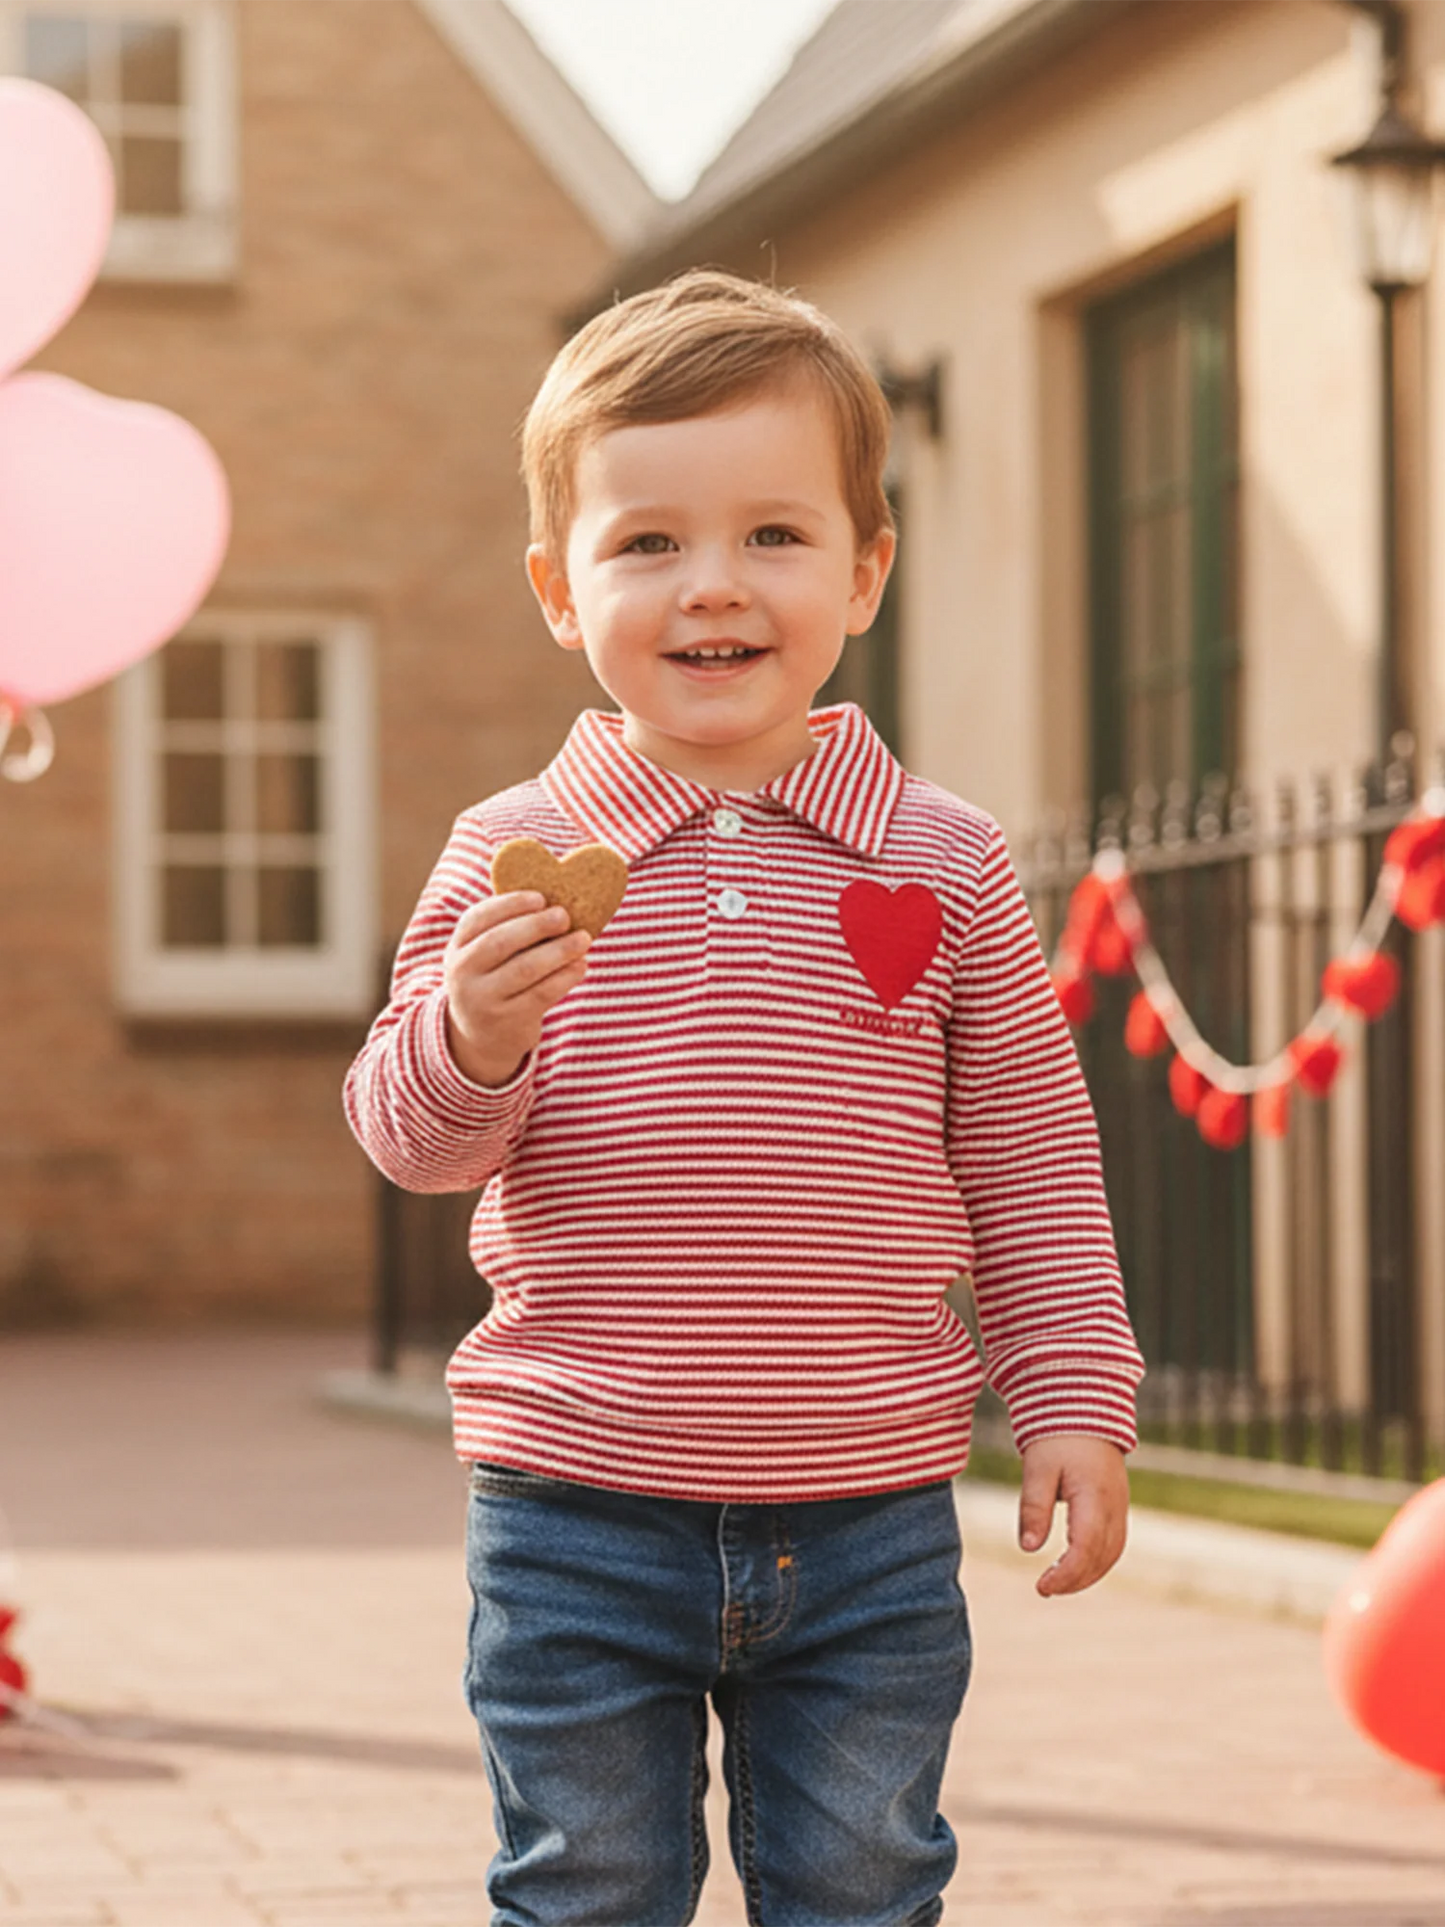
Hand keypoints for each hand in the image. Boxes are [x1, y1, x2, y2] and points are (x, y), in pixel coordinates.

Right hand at [443, 890, 591, 1086]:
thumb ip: (508, 929)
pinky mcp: (508, 1021)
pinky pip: (542, 993)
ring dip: (559, 950)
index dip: (510, 904)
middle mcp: (463, 973)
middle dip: (536, 925)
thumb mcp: (485, 956)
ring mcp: (483, 1000)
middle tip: (565, 915)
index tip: (540, 897)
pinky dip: (566, 976)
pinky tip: (581, 965)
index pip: (477, 918)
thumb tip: (557, 900)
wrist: (482, 1037)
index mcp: (457, 947)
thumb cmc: (494, 979)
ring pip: (525, 968)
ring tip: (583, 939)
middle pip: (500, 941)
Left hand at [1017, 1434, 1128, 1596]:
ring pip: (1112, 1553)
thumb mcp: (1038, 1468)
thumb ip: (1034, 1508)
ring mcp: (1120, 1506)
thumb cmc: (1057, 1436)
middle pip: (1102, 1557)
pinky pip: (1114, 1542)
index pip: (1085, 1549)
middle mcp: (1114, 1506)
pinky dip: (1097, 1560)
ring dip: (1088, 1574)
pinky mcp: (1118, 1504)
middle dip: (1075, 1580)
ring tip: (1057, 1583)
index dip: (1066, 1574)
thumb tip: (1028, 1548)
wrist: (1084, 1408)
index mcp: (1094, 1497)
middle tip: (1045, 1589)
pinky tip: (1075, 1565)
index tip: (1041, 1586)